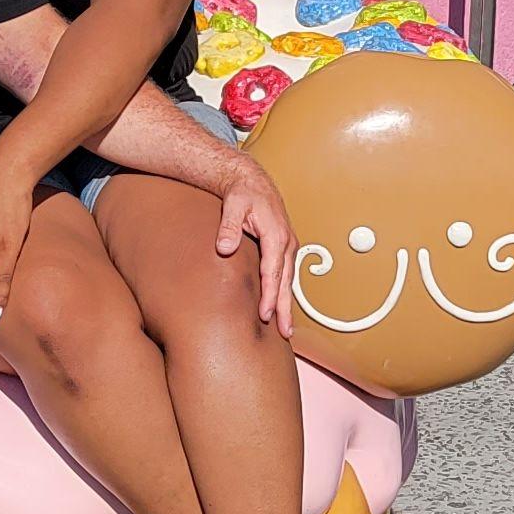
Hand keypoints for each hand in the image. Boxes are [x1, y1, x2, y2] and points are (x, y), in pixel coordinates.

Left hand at [210, 155, 295, 333]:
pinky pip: (286, 274)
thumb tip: (224, 247)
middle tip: (283, 332)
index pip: (273, 272)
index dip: (269, 295)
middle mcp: (286, 243)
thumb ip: (229, 226)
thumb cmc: (243, 193)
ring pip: (288, 280)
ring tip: (286, 328)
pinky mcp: (284, 248)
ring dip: (287, 304)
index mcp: (276, 235)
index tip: (264, 314)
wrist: (252, 181)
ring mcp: (288, 246)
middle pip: (286, 281)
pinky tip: (281, 306)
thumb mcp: (233, 205)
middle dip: (284, 308)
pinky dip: (285, 292)